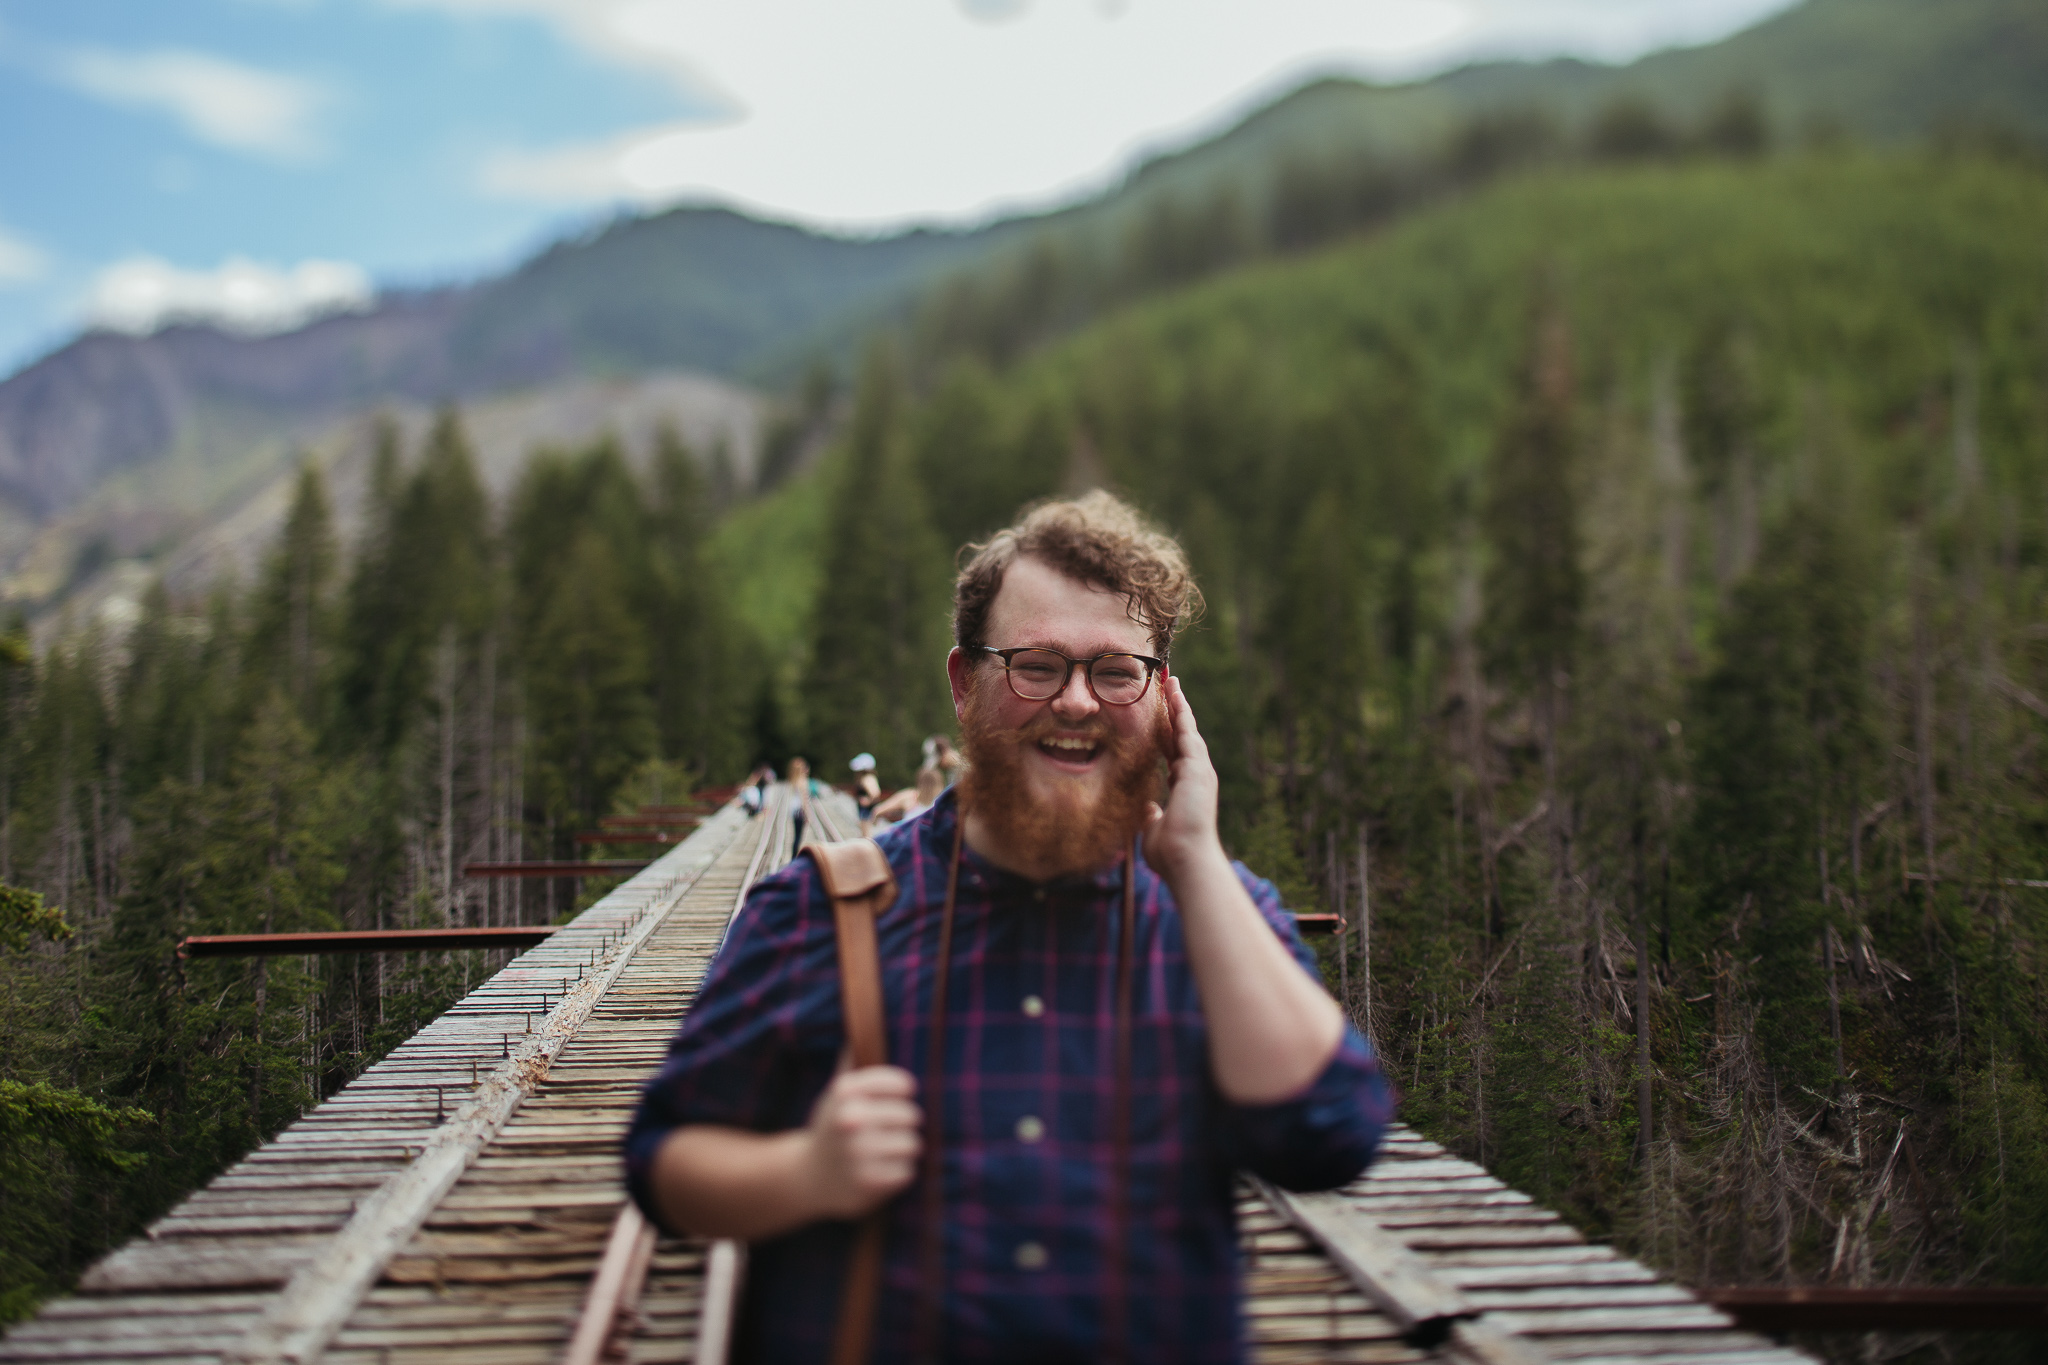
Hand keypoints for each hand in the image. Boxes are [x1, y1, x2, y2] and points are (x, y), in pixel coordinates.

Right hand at [800, 1066, 921, 1218]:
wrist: (806, 1176)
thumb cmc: (833, 1126)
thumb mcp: (837, 1091)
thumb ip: (853, 1058)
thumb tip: (862, 1011)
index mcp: (846, 1091)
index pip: (903, 1083)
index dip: (902, 1093)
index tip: (895, 1097)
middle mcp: (850, 1119)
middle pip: (912, 1116)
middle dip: (901, 1125)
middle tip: (880, 1131)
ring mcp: (859, 1153)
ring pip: (913, 1144)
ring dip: (901, 1151)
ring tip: (878, 1152)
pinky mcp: (868, 1183)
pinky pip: (907, 1172)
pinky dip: (896, 1174)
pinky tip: (875, 1172)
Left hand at [1143, 674, 1225, 883]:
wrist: (1187, 860)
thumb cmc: (1171, 853)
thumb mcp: (1155, 829)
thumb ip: (1152, 816)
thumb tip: (1148, 810)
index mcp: (1185, 788)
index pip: (1173, 754)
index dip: (1166, 734)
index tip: (1160, 718)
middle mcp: (1195, 776)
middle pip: (1182, 736)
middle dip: (1174, 712)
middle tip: (1168, 688)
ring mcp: (1199, 771)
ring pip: (1187, 729)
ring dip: (1179, 705)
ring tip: (1171, 682)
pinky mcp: (1198, 768)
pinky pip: (1188, 733)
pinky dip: (1181, 712)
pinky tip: (1175, 695)